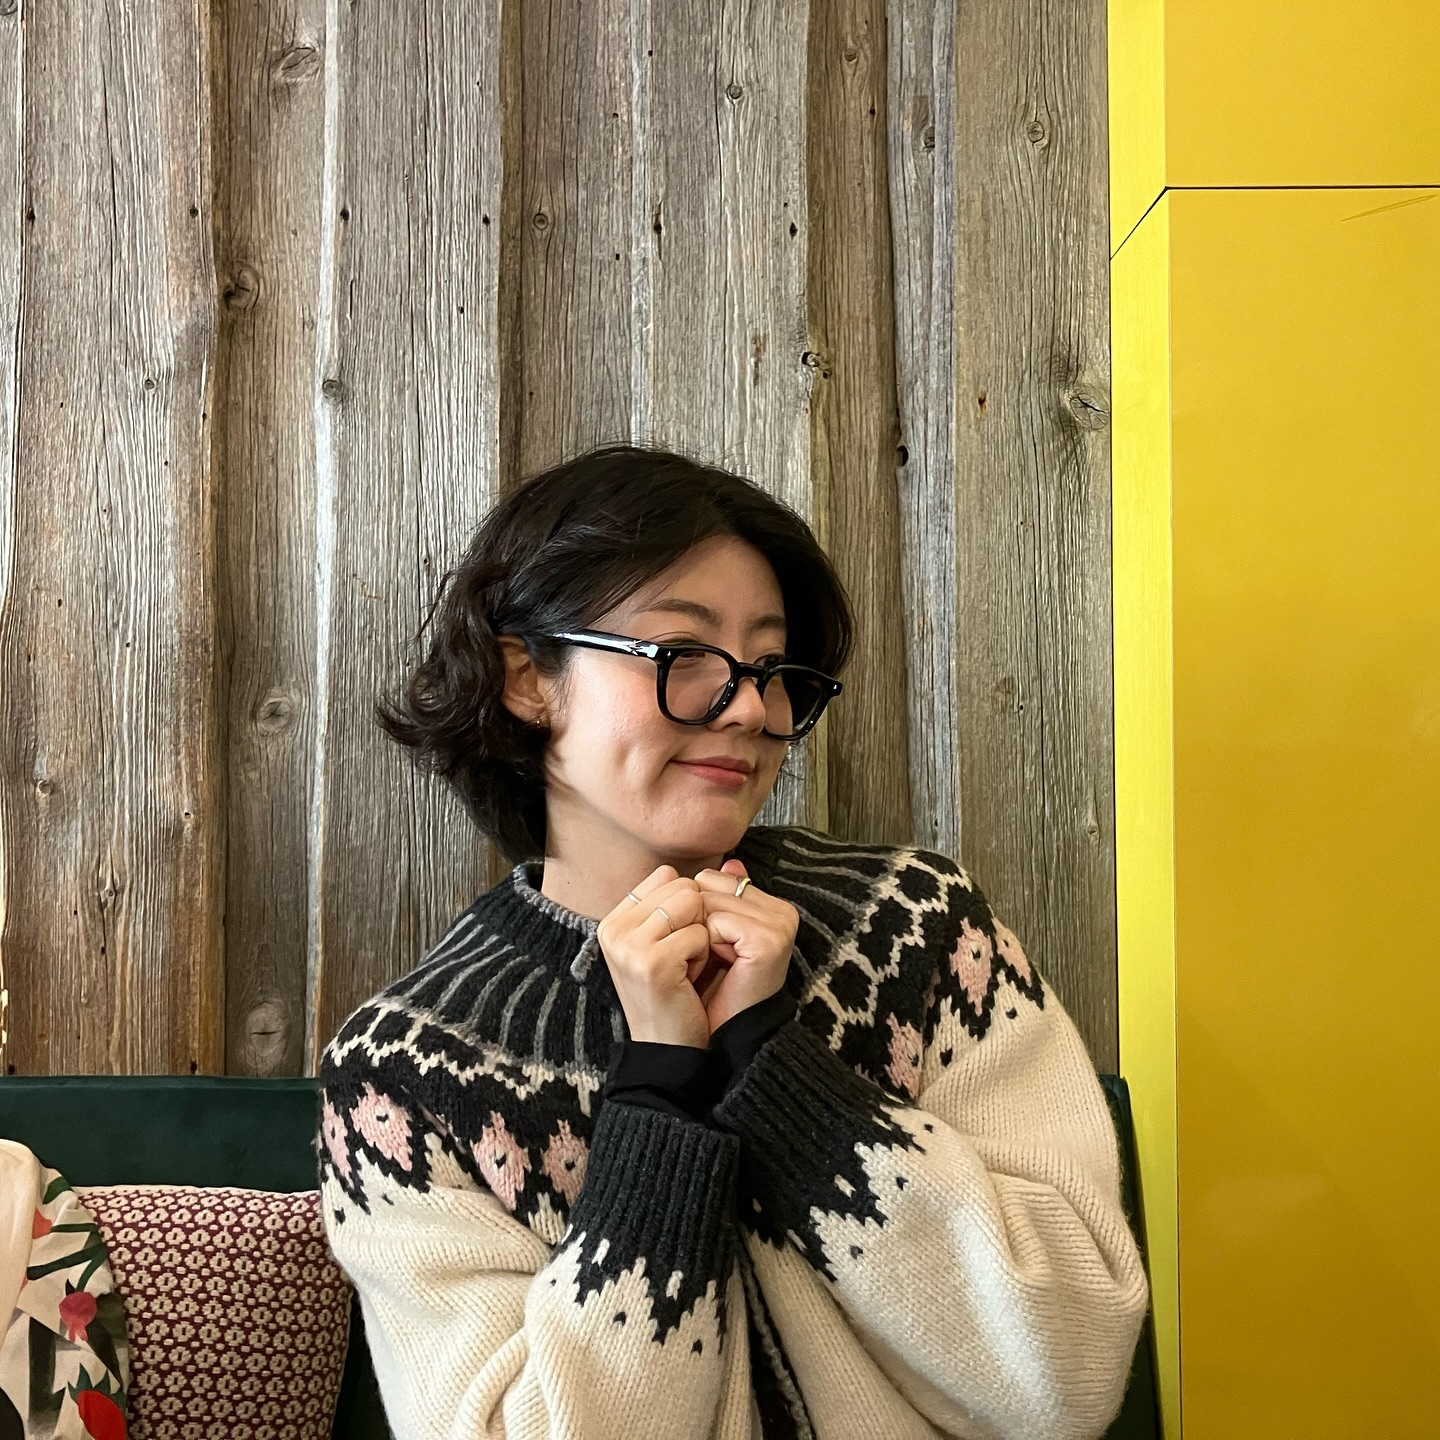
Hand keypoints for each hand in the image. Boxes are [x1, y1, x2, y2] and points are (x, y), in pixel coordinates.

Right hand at [595, 866, 713, 1047]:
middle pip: (682, 886)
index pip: (667, 876)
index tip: (679, 942)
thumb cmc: (677, 993)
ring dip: (702, 936)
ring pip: (692, 904)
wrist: (670, 1049)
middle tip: (684, 959)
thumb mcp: (676, 940)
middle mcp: (613, 929)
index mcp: (614, 920)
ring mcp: (629, 945)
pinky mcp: (651, 963)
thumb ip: (692, 899)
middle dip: (697, 920)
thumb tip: (735, 862)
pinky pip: (700, 934)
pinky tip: (687, 981)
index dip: (688, 905)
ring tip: (686, 967)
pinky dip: (704, 956)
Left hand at [692, 860, 798, 1030]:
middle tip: (707, 958)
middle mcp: (783, 911)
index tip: (707, 946)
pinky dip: (704, 945)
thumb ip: (723, 897)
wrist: (722, 1035)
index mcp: (773, 906)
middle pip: (707, 886)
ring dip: (696, 934)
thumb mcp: (714, 936)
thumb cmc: (714, 989)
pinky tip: (719, 968)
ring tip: (713, 963)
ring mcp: (780, 925)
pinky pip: (714, 922)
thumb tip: (731, 861)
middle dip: (694, 921)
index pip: (713, 879)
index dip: (696, 911)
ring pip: (707, 901)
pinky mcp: (768, 941)